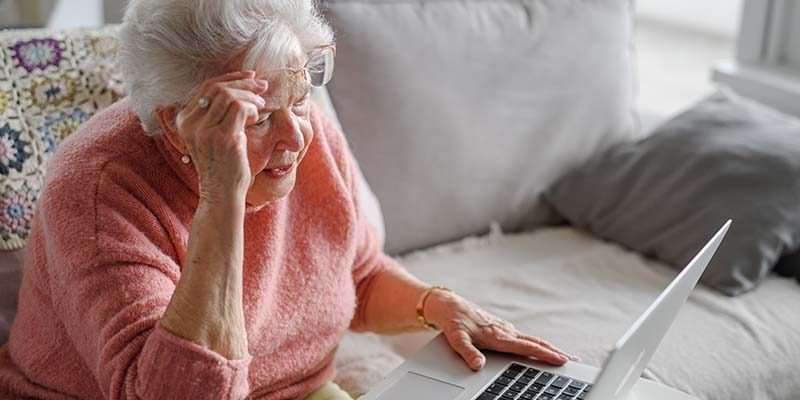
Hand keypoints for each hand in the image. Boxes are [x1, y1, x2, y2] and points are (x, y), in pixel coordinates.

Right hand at [175, 70, 267, 202]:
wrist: (222, 193)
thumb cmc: (222, 164)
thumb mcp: (212, 135)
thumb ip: (216, 113)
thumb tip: (237, 86)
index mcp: (184, 121)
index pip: (206, 87)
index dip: (230, 77)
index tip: (250, 76)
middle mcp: (190, 124)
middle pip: (218, 88)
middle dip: (244, 83)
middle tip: (263, 86)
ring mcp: (205, 131)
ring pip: (230, 96)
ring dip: (251, 97)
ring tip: (261, 106)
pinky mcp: (223, 138)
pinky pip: (241, 108)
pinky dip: (253, 109)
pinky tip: (257, 119)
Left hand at [424, 289, 574, 370]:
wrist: (447, 305)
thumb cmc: (452, 321)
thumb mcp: (455, 338)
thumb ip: (467, 352)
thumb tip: (478, 365)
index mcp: (498, 335)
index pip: (527, 347)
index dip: (545, 354)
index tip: (562, 360)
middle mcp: (504, 331)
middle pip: (535, 342)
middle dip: (554, 351)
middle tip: (573, 360)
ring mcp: (504, 329)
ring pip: (530, 339)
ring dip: (548, 348)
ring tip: (563, 356)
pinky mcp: (501, 328)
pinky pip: (523, 338)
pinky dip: (536, 344)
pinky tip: (539, 349)